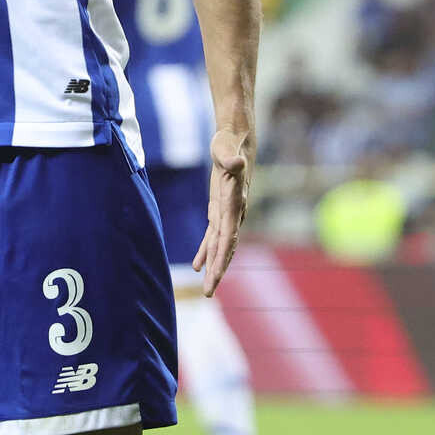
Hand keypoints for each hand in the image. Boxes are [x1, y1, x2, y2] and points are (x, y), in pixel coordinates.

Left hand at [193, 128, 252, 296]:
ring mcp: (227, 213)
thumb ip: (230, 159)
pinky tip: (198, 266)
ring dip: (213, 266)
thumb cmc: (229, 144)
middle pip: (225, 247)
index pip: (228, 235)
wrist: (236, 142)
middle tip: (208, 292)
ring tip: (207, 288)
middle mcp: (233, 213)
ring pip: (220, 245)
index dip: (221, 256)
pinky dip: (206, 251)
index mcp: (234, 203)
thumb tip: (237, 163)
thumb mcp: (226, 149)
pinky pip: (213, 236)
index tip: (216, 274)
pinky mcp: (219, 210)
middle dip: (218, 270)